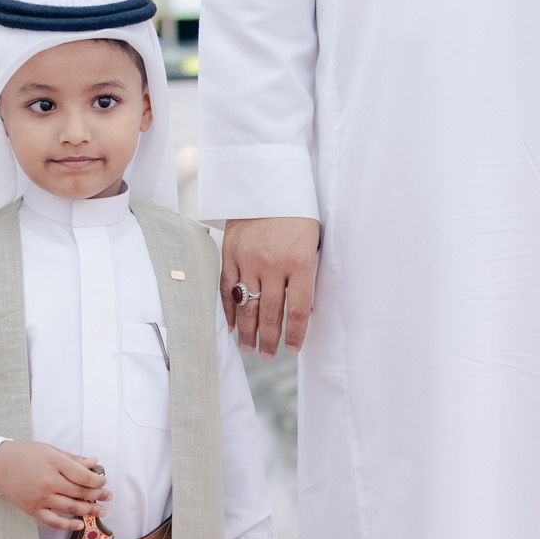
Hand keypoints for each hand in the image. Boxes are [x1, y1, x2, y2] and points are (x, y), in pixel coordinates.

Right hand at [0, 441, 110, 529]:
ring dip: (88, 510)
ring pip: (70, 507)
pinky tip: (79, 523)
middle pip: (79, 492)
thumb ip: (73, 459)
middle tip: (108, 497)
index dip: (97, 480)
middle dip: (97, 495)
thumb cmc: (24, 455)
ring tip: (101, 511)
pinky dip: (67, 525)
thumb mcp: (50, 451)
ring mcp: (40, 498)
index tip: (103, 481)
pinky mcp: (33, 510)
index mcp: (54, 464)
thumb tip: (93, 462)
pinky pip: (53, 521)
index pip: (83, 475)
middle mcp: (48, 482)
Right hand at [221, 217, 319, 356]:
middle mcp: (273, 264)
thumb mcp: (312, 242)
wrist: (267, 182)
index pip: (297, 309)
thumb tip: (305, 310)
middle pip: (270, 313)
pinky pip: (227, 288)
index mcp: (299, 262)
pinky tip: (231, 325)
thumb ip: (308, 275)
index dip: (295, 334)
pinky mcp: (230, 253)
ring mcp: (248, 259)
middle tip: (269, 355)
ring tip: (249, 348)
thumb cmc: (297, 213)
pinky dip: (228, 310)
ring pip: (247, 305)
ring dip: (248, 331)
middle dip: (270, 339)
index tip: (293, 349)